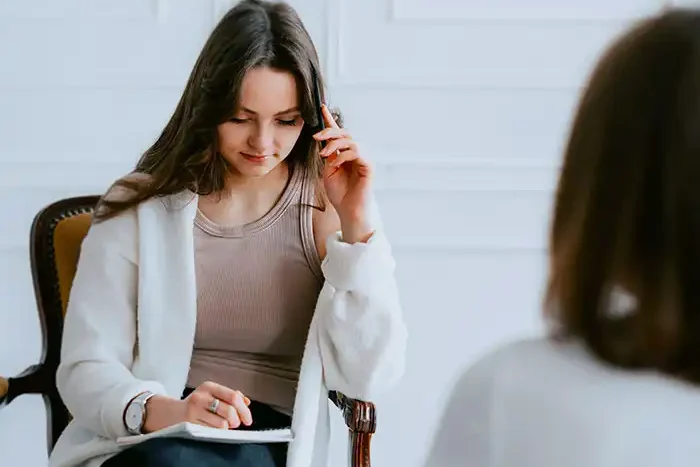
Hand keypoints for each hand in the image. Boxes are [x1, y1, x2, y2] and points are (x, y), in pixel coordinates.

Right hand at [143, 381, 251, 432]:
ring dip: (227, 427)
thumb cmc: (197, 404)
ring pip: (222, 424)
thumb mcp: (211, 394)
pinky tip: (214, 428)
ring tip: (224, 425)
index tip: (248, 419)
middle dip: (236, 420)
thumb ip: (229, 396)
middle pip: (229, 411)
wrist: (172, 412)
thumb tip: (247, 401)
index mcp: (209, 386)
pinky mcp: (190, 423)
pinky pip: (212, 431)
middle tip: (236, 423)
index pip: (233, 396)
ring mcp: (194, 410)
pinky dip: (217, 432)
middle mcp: (201, 396)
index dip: (244, 409)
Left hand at [313, 105, 372, 235]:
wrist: (348, 210)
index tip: (322, 107)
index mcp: (344, 154)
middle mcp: (355, 154)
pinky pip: (357, 152)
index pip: (338, 133)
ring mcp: (363, 158)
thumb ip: (329, 155)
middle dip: (329, 132)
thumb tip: (325, 142)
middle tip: (316, 137)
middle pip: (344, 133)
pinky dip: (343, 155)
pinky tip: (335, 164)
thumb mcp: (329, 171)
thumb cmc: (340, 194)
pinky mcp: (368, 165)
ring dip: (335, 144)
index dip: (330, 120)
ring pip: (351, 140)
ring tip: (324, 155)